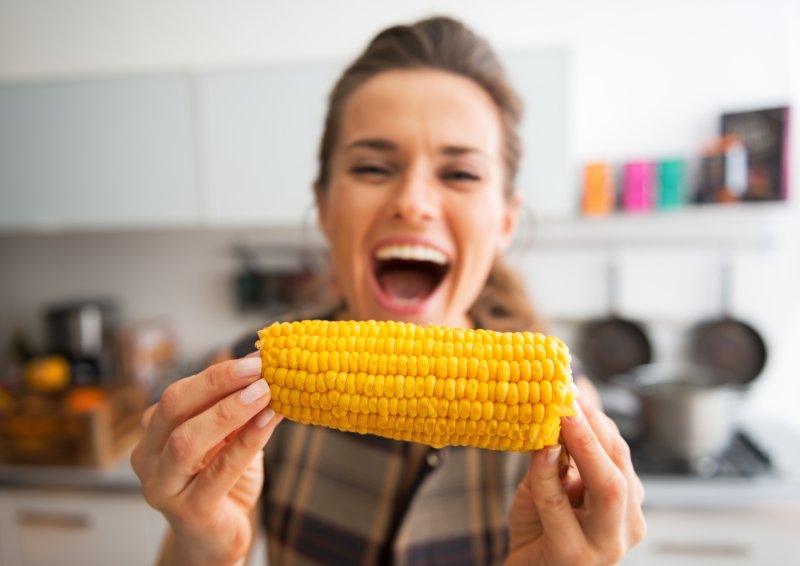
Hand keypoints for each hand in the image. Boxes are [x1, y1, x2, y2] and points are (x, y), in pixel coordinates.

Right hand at [131, 355, 282, 565]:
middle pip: (173, 408)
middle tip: (258, 370)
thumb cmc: (221, 483)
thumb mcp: (227, 438)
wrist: (218, 538)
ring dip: (229, 411)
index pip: (178, 393)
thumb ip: (235, 409)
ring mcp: (164, 487)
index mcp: (155, 433)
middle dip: (218, 383)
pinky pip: (218, 472)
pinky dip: (246, 443)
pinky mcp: (189, 512)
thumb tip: (265, 369)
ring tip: (265, 393)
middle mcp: (149, 458)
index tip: (255, 358)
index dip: (217, 373)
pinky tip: (269, 422)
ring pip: (186, 441)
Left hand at [506, 392, 645, 565]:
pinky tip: (542, 451)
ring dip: (584, 446)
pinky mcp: (575, 556)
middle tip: (570, 397)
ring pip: (607, 488)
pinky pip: (561, 508)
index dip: (597, 419)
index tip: (572, 388)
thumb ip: (562, 453)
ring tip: (562, 416)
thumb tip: (566, 401)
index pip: (619, 453)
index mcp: (627, 502)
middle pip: (621, 468)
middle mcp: (626, 525)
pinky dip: (548, 476)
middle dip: (596, 428)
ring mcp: (606, 545)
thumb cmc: (539, 527)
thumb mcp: (553, 483)